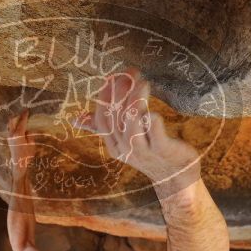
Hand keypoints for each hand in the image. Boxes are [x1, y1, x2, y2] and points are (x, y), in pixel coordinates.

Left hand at [7, 109, 34, 174]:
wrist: (19, 163)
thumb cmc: (27, 155)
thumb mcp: (31, 144)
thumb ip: (29, 135)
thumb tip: (27, 131)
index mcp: (18, 134)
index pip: (22, 122)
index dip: (24, 115)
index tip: (27, 110)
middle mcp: (12, 134)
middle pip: (12, 120)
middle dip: (17, 116)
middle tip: (22, 113)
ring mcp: (9, 136)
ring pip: (10, 124)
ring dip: (14, 120)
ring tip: (20, 118)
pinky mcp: (9, 139)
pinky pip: (10, 129)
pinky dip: (13, 125)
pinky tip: (18, 125)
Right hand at [75, 68, 199, 185]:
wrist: (175, 178)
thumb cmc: (150, 153)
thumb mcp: (124, 142)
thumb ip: (103, 128)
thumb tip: (75, 119)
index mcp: (114, 146)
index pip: (102, 119)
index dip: (105, 97)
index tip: (113, 77)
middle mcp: (126, 149)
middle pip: (117, 120)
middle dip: (121, 93)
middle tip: (131, 73)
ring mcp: (145, 152)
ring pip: (132, 127)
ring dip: (136, 103)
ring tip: (143, 84)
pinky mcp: (163, 151)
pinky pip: (155, 137)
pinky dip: (153, 123)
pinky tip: (154, 112)